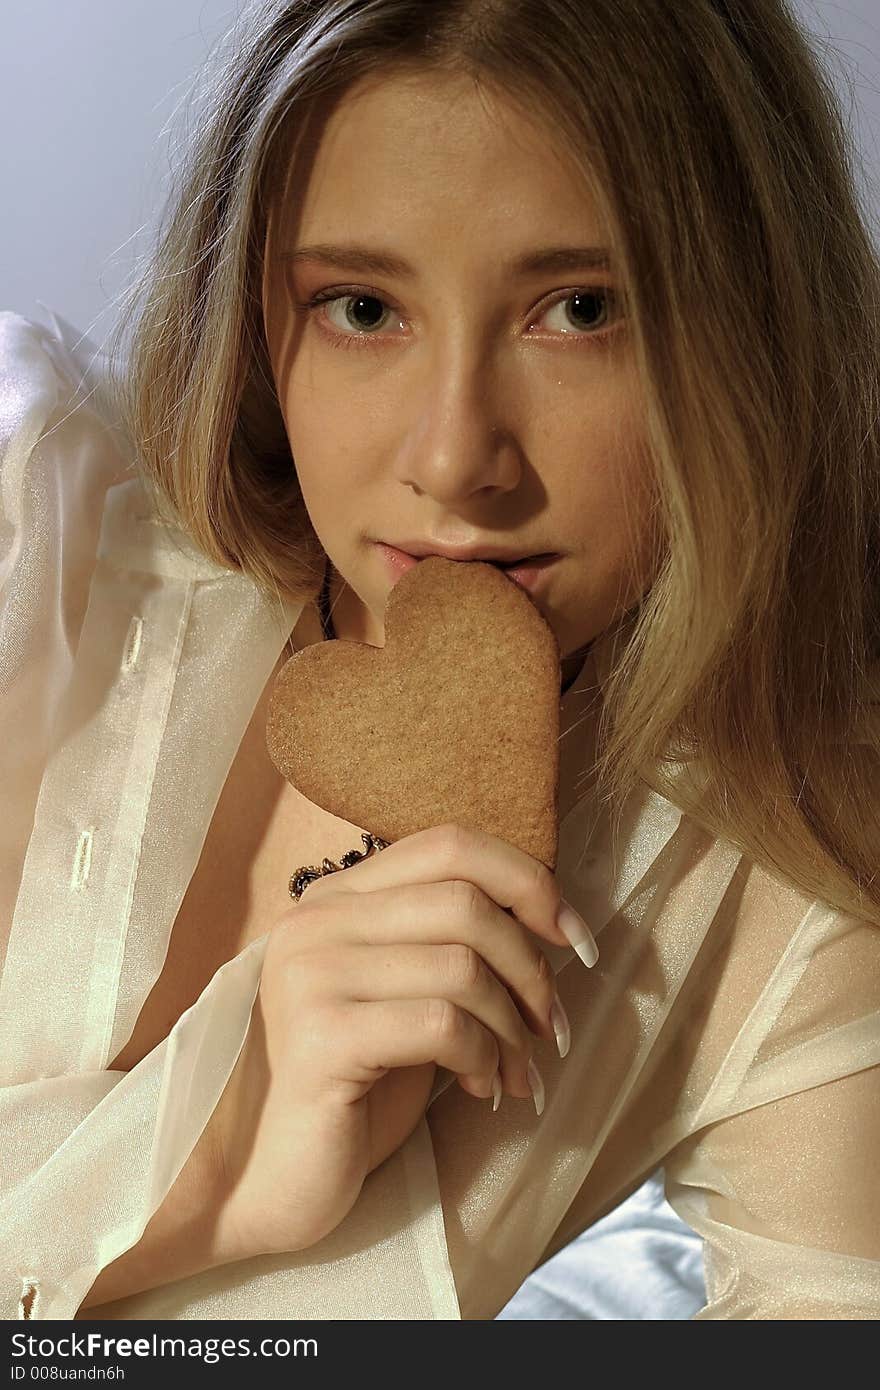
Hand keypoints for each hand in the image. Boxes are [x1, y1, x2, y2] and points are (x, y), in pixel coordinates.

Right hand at [204, 823, 586, 1260]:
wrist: (277, 1178)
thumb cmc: (358, 1085)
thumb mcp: (409, 994)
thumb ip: (451, 944)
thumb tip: (552, 920)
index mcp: (338, 897)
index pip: (449, 844)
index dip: (528, 882)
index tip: (575, 939)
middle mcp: (315, 920)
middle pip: (466, 904)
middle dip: (531, 969)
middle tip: (549, 1030)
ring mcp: (310, 974)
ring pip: (462, 966)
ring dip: (511, 1028)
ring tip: (517, 1073)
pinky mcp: (320, 1036)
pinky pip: (441, 1024)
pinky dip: (483, 1059)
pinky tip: (482, 1091)